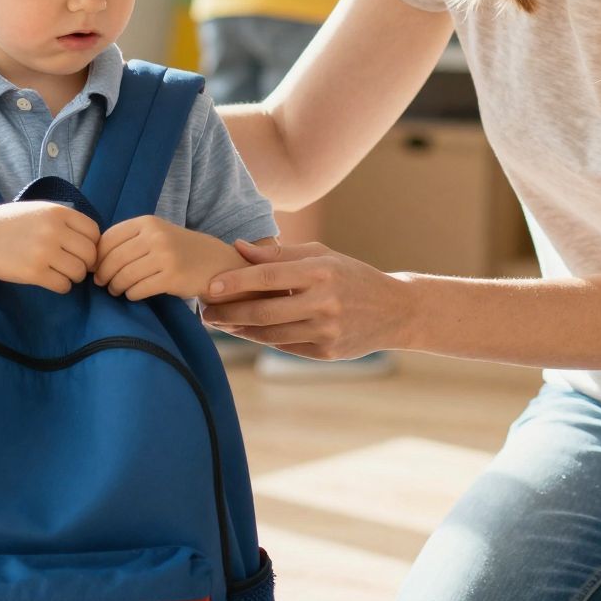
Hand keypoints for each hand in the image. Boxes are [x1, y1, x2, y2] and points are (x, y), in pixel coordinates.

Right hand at [0, 202, 99, 292]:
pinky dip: (62, 286)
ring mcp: (44, 252)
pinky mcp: (33, 272)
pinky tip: (52, 280)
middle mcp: (53, 230)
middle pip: (90, 254)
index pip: (94, 232)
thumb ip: (66, 221)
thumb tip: (94, 242)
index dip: (92, 244)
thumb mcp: (40, 210)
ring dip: (74, 276)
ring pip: (78, 272)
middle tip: (75, 266)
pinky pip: (63, 285)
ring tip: (62, 273)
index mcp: (58, 212)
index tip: (82, 251)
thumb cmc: (11, 225)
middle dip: (86, 263)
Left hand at [93, 216, 243, 300]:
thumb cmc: (179, 250)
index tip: (96, 268)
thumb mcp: (156, 234)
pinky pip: (138, 289)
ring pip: (124, 276)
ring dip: (115, 287)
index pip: (108, 239)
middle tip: (103, 283)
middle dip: (103, 275)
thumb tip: (93, 258)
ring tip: (117, 290)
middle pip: (113, 259)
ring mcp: (165, 256)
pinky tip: (133, 294)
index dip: (97, 256)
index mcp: (148, 222)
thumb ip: (129, 240)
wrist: (214, 262)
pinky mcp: (172, 277)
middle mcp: (156, 236)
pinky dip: (131, 295)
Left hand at [200, 237, 408, 359]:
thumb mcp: (323, 256)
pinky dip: (261, 339)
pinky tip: (245, 331)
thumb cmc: (351, 276)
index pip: (269, 275)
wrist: (395, 311)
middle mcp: (324, 302)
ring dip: (239, 328)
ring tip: (219, 321)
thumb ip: (279, 254)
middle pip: (263, 310)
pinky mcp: (327, 352)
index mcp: (322, 271)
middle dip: (228, 311)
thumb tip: (237, 248)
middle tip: (205, 310)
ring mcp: (326, 330)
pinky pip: (284, 347)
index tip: (210, 286)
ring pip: (269, 333)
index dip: (236, 281)